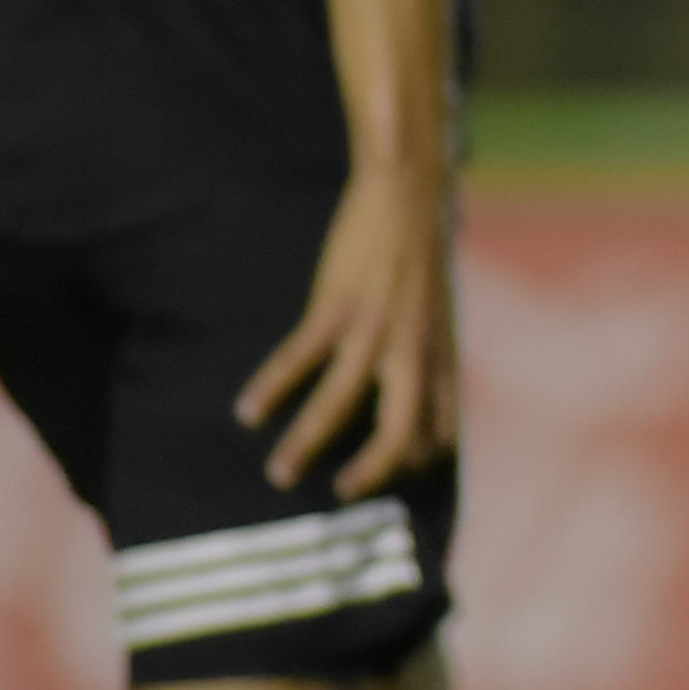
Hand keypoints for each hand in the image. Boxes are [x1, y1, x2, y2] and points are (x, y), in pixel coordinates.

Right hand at [239, 164, 455, 497]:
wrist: (410, 191)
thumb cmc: (422, 251)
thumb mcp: (439, 307)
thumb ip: (428, 350)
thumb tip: (413, 387)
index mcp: (441, 351)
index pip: (442, 426)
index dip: (421, 460)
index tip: (396, 482)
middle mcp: (414, 348)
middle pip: (399, 431)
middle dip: (370, 473)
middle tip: (341, 498)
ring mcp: (376, 328)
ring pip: (339, 404)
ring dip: (305, 444)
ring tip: (280, 474)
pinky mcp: (339, 305)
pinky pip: (300, 359)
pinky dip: (271, 388)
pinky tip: (246, 411)